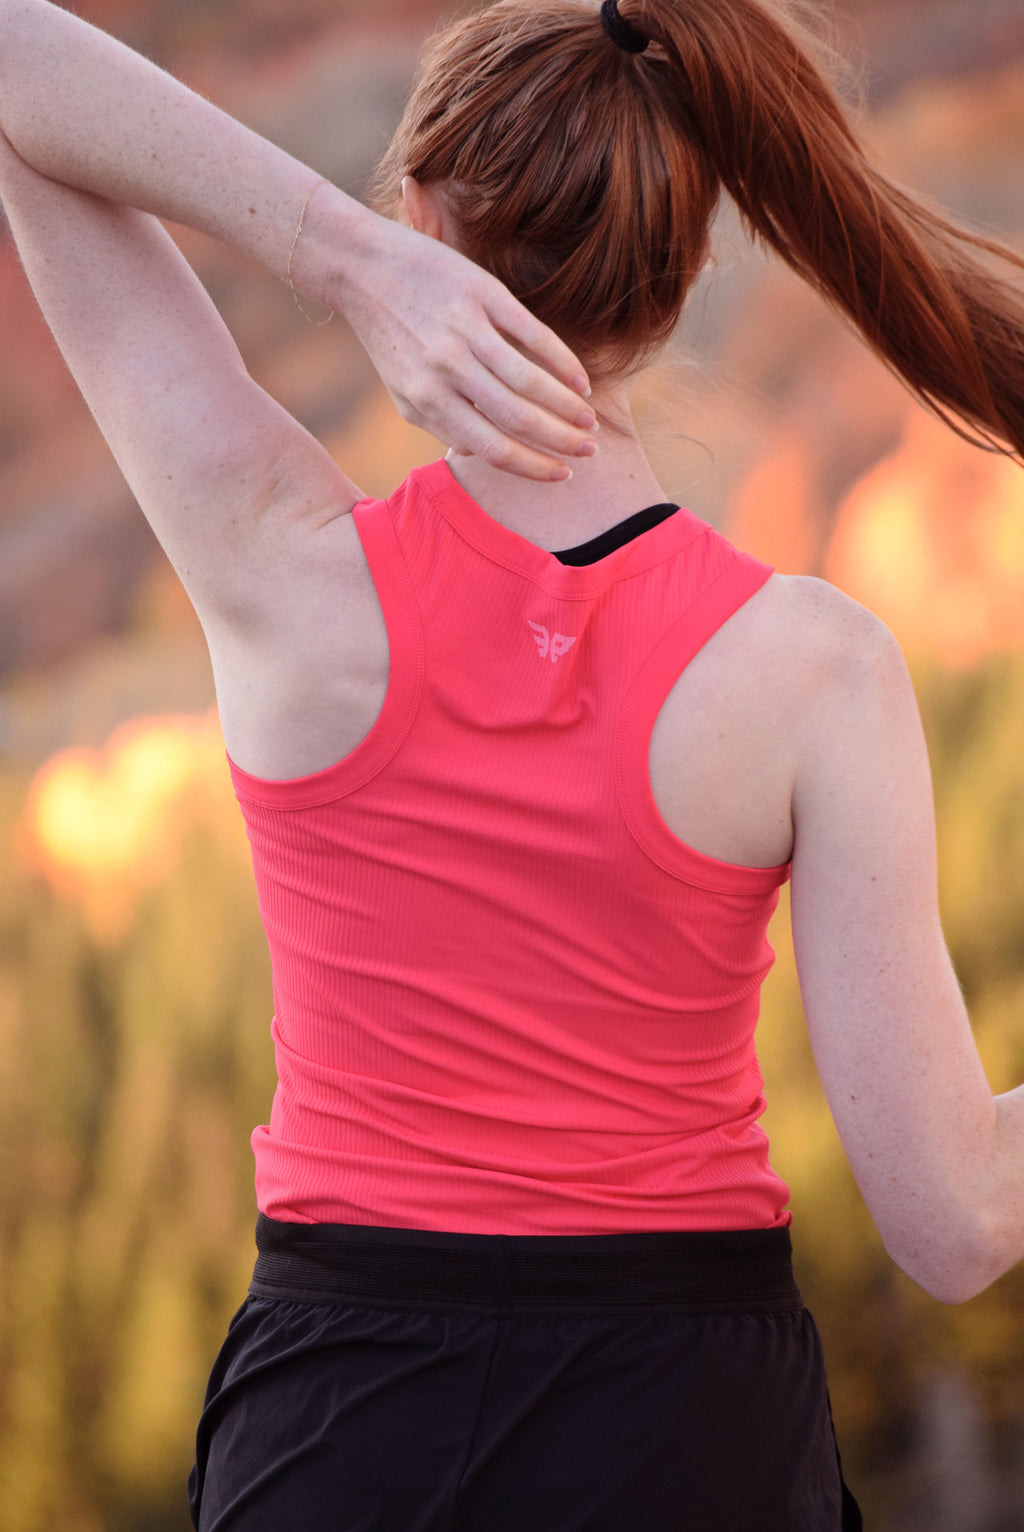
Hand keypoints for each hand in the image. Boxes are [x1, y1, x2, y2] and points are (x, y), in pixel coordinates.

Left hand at [328, 206, 597, 481]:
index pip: (492, 449)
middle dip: (561, 442)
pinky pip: (534, 336)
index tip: (560, 474)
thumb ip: (441, 424)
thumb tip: (482, 453)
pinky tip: (581, 381)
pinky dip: (563, 362)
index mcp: (427, 401)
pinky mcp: (483, 295)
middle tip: (588, 452)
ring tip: (589, 421)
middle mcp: (446, 370)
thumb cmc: (390, 336)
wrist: (362, 267)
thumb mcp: (404, 391)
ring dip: (568, 407)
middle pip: (518, 420)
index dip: (533, 467)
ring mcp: (466, 331)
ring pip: (530, 382)